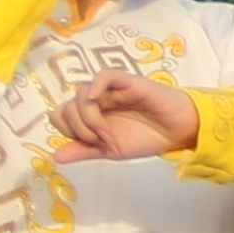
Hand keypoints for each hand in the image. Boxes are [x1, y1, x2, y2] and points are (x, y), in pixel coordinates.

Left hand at [56, 72, 199, 161]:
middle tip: (103, 140)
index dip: (68, 131)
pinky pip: (104, 75)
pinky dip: (96, 85)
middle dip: (81, 129)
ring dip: (89, 118)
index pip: (60, 115)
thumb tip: (55, 157)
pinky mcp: (127, 82)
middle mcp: (96, 100)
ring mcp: (110, 90)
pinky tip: (98, 100)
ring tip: (108, 133)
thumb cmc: (147, 138)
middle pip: (67, 107)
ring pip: (81, 94)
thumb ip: (84, 150)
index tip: (90, 144)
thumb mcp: (110, 151)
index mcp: (90, 115)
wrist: (178, 133)